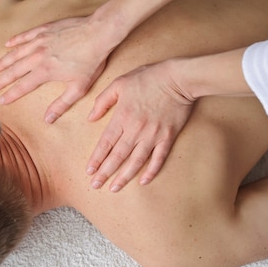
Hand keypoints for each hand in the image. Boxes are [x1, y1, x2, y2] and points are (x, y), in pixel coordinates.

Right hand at [0, 15, 119, 122]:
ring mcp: (40, 41)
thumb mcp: (79, 88)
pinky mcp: (45, 29)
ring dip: (4, 61)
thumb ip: (62, 104)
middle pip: (15, 70)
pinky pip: (25, 35)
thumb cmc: (92, 61)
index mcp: (45, 72)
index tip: (2, 100)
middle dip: (2, 79)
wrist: (99, 33)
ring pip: (16, 53)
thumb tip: (48, 119)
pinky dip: (15, 40)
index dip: (11, 94)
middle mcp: (38, 56)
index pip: (23, 86)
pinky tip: (8, 44)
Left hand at [86, 60, 193, 191]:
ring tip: (114, 188)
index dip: (96, 159)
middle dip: (105, 173)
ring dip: (124, 177)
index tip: (89, 171)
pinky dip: (151, 171)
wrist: (178, 78)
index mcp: (122, 117)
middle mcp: (135, 129)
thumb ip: (103, 101)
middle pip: (117, 156)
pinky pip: (159, 158)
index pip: (105, 143)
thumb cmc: (147, 78)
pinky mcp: (168, 137)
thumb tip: (91, 118)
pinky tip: (143, 181)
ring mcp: (153, 135)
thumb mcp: (119, 83)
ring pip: (136, 161)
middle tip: (95, 186)